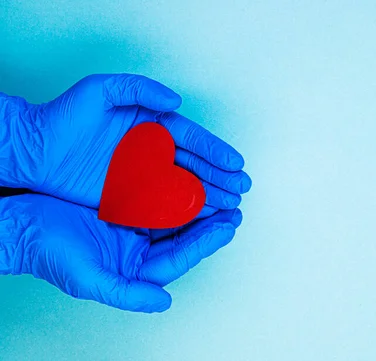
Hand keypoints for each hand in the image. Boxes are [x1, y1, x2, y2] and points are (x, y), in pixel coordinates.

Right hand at [0, 193, 241, 312]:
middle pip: (185, 235)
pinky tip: (192, 179)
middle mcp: (141, 248)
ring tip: (223, 193)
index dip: (205, 242)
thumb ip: (128, 293)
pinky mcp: (128, 204)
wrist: (23, 226)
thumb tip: (163, 302)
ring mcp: (136, 225)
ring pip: (176, 214)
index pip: (180, 256)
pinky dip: (176, 189)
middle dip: (211, 223)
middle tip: (235, 208)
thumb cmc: (52, 257)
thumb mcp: (90, 280)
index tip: (228, 226)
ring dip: (199, 204)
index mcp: (137, 269)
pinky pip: (159, 196)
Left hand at [15, 74, 250, 216]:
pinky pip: (162, 203)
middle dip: (220, 176)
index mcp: (151, 125)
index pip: (190, 138)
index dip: (215, 150)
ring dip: (209, 194)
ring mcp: (143, 175)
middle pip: (193, 165)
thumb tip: (175, 101)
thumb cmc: (64, 116)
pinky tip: (204, 214)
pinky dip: (184, 209)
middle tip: (242, 188)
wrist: (36, 150)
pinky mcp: (130, 196)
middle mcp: (152, 151)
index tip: (235, 162)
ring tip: (232, 203)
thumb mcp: (100, 90)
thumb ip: (139, 90)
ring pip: (183, 186)